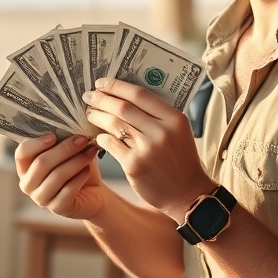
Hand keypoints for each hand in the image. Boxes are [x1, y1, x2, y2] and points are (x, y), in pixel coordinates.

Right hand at [14, 133, 103, 219]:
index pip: (22, 153)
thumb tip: (70, 120)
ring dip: (75, 161)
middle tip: (82, 138)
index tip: (54, 135)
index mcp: (25, 166)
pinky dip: (79, 178)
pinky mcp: (56, 209)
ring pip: (56, 176)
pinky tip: (87, 169)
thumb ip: (63, 137)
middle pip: (42, 163)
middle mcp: (28, 183)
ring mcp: (40, 198)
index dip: (36, 143)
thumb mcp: (69, 150)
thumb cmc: (77, 165)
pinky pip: (67, 191)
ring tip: (90, 151)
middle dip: (64, 149)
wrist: (94, 192)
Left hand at [84, 77, 211, 220]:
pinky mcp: (134, 165)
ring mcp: (147, 149)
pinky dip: (100, 138)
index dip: (116, 86)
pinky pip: (110, 144)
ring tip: (90, 114)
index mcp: (174, 118)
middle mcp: (161, 131)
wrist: (188, 194)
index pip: (139, 94)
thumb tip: (124, 95)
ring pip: (113, 124)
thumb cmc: (180, 159)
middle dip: (101, 99)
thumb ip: (157, 114)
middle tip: (89, 96)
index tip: (101, 83)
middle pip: (123, 107)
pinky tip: (97, 136)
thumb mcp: (178, 131)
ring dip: (97, 116)